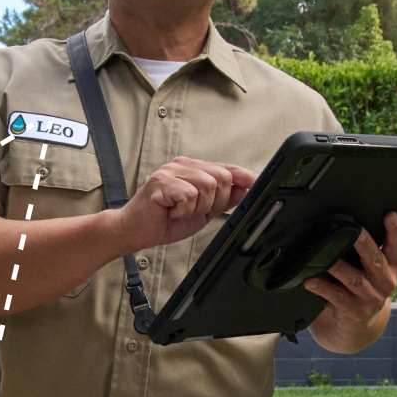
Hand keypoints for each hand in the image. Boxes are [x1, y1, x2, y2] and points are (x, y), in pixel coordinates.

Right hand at [110, 157, 255, 252]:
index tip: (262, 185)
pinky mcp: (160, 183)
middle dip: (217, 200)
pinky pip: (189, 196)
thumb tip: (248, 190)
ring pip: (208, 186)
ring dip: (199, 207)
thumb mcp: (202, 210)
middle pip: (222, 176)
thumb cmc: (164, 220)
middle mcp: (182, 165)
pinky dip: (184, 210)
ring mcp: (170, 172)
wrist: (134, 231)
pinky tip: (172, 211)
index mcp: (193, 168)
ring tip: (181, 212)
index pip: (227, 168)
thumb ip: (222, 199)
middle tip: (198, 211)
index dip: (246, 177)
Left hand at [304, 211, 396, 352]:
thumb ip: (372, 250)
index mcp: (394, 267)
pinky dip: (322, 287)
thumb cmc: (364, 286)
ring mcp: (371, 298)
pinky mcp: (354, 310)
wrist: (358, 325)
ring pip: (354, 279)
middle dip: (364, 243)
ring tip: (324, 255)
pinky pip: (336, 296)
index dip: (396, 231)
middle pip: (375, 259)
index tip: (391, 215)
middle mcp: (386, 282)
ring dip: (338, 266)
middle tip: (354, 228)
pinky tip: (310, 281)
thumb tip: (352, 221)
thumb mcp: (375, 270)